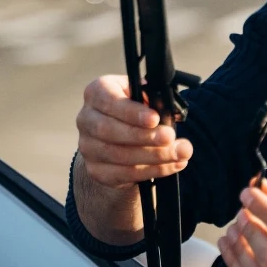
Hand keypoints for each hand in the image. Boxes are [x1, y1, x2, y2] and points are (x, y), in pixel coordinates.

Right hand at [75, 75, 192, 188]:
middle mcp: (86, 119)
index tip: (155, 119)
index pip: (108, 100)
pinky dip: (153, 170)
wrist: (121, 140)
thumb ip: (152, 99)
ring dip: (154, 156)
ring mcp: (88, 147)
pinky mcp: (96, 170)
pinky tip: (172, 165)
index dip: (131, 111)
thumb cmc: (136, 112)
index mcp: (96, 93)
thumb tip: (168, 110)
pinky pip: (124, 174)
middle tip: (170, 138)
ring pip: (118, 155)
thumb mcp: (143, 98)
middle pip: (109, 130)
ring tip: (179, 153)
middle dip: (144, 136)